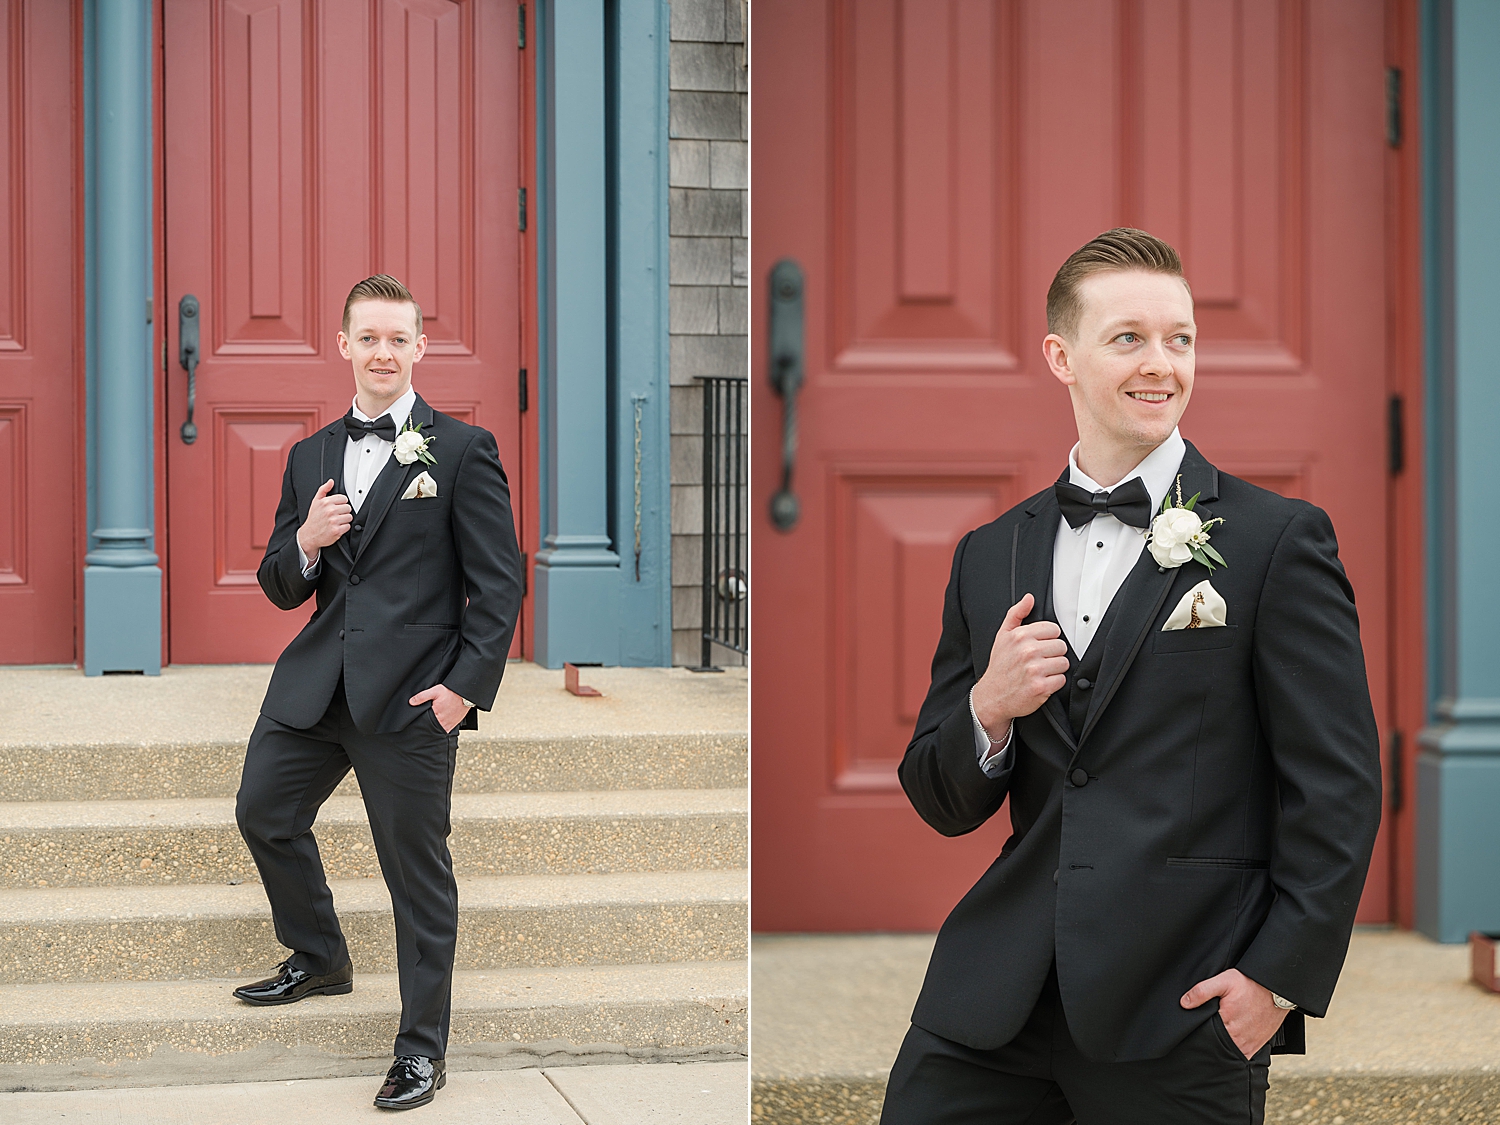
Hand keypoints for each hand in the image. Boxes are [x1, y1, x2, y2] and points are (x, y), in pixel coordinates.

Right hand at [297, 479, 352, 562]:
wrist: (309, 534)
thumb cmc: (314, 518)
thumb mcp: (316, 501)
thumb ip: (324, 490)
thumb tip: (331, 481)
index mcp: (326, 502)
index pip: (344, 499)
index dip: (340, 503)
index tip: (335, 507)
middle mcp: (330, 511)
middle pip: (348, 508)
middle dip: (343, 512)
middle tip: (335, 515)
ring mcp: (334, 521)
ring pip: (349, 517)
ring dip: (344, 520)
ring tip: (336, 521)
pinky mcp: (337, 530)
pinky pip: (348, 526)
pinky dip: (343, 528)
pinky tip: (336, 527)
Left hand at [409, 683, 471, 732]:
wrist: (466, 693)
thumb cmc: (451, 692)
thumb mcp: (435, 691)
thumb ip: (422, 697)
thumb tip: (411, 702)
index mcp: (437, 716)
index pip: (426, 724)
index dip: (422, 723)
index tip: (421, 721)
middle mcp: (444, 723)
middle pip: (433, 728)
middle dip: (429, 725)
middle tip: (428, 721)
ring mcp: (451, 724)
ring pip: (440, 729)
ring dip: (437, 726)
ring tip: (435, 721)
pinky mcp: (456, 723)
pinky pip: (448, 728)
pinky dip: (444, 726)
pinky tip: (442, 720)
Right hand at [971, 593, 1069, 733]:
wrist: (992, 696)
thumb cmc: (1000, 667)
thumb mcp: (1002, 636)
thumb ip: (1016, 614)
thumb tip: (1029, 598)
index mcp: (1020, 636)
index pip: (1053, 629)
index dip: (1047, 639)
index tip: (1038, 647)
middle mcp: (1027, 651)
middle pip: (1061, 646)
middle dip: (1052, 654)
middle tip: (1039, 661)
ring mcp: (1034, 669)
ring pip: (1064, 663)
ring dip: (1055, 669)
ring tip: (1040, 672)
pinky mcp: (1041, 687)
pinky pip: (1061, 680)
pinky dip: (1054, 684)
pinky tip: (1041, 683)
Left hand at [1180, 968, 1286, 1058]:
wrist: (1277, 989)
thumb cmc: (1250, 984)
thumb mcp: (1224, 980)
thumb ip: (1202, 991)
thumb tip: (1184, 1003)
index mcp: (1227, 1024)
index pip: (1205, 1036)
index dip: (1198, 1034)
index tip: (1195, 1031)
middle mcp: (1238, 1039)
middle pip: (1217, 1046)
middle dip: (1210, 1041)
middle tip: (1206, 1033)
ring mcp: (1249, 1044)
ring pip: (1229, 1052)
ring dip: (1222, 1046)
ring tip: (1217, 1037)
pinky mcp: (1257, 1046)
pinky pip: (1242, 1054)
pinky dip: (1235, 1050)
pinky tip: (1229, 1041)